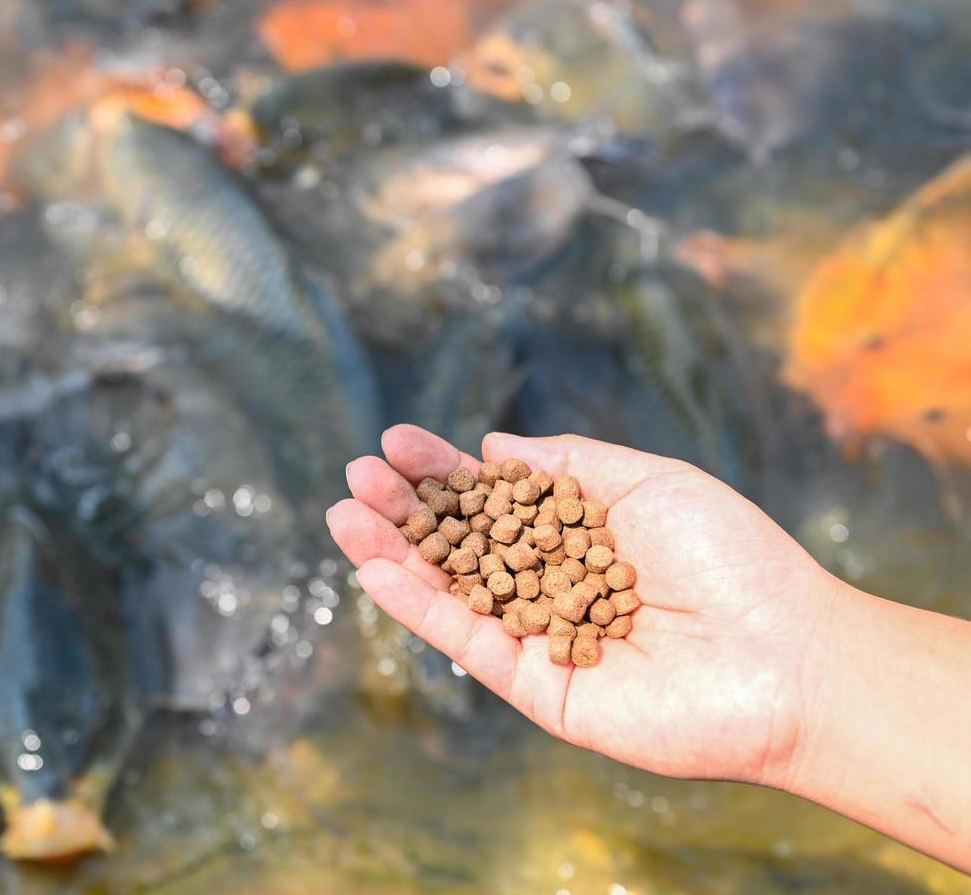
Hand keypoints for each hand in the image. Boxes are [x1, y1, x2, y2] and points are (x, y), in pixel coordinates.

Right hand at [326, 425, 839, 786]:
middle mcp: (553, 586)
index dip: (444, 471)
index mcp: (580, 538)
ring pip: (453, 594)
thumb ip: (569, 463)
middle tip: (358, 475)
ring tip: (344, 515)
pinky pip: (471, 645)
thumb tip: (495, 445)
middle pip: (461, 545)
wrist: (787, 655)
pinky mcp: (539, 689)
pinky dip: (421, 610)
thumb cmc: (735, 559)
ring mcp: (542, 639)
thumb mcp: (648, 481)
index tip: (396, 441)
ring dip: (393, 556)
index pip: (494, 500)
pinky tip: (378, 572)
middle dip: (407, 510)